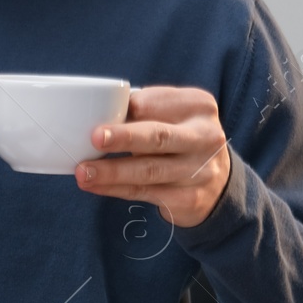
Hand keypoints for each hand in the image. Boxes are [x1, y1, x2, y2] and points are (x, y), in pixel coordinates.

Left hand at [74, 85, 230, 227]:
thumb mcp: (174, 115)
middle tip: (94, 138)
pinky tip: (95, 186)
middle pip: (159, 136)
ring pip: (149, 170)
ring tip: (83, 172)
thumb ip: (144, 111)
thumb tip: (94, 114)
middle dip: (125, 137)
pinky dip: (115, 189)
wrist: (218, 182)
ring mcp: (200, 170)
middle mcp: (205, 136)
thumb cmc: (180, 138)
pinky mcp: (190, 198)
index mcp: (198, 105)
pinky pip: (145, 193)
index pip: (156, 103)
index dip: (127, 108)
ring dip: (112, 171)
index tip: (98, 112)